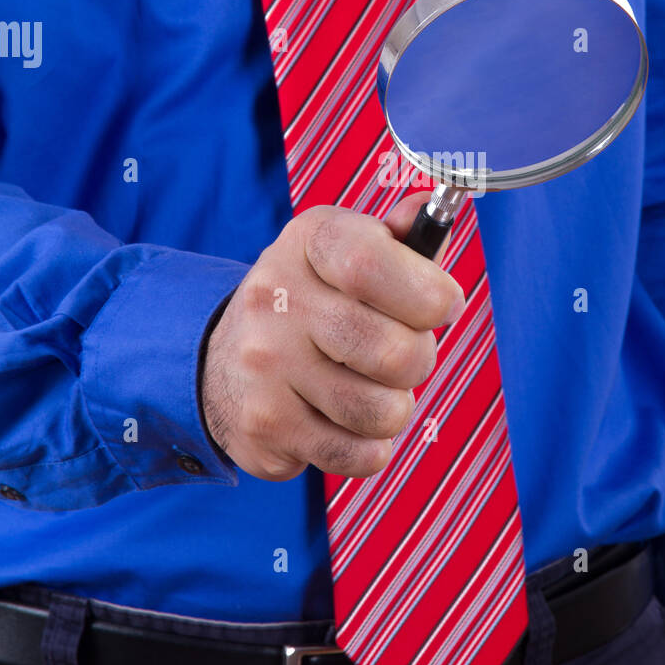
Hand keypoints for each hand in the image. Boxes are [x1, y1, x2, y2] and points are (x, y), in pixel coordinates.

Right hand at [200, 193, 464, 481]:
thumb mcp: (347, 252)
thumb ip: (401, 238)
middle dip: (419, 361)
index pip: (372, 262)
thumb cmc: (314, 302)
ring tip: (368, 388)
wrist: (223, 362)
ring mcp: (264, 366)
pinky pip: (359, 456)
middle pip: (396, 352)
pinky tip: (343, 422)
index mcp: (308, 242)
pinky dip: (368, 448)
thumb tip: (436, 207)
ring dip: (394, 409)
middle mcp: (276, 299)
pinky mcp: (265, 427)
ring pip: (383, 412)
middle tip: (399, 355)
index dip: (429, 293)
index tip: (442, 305)